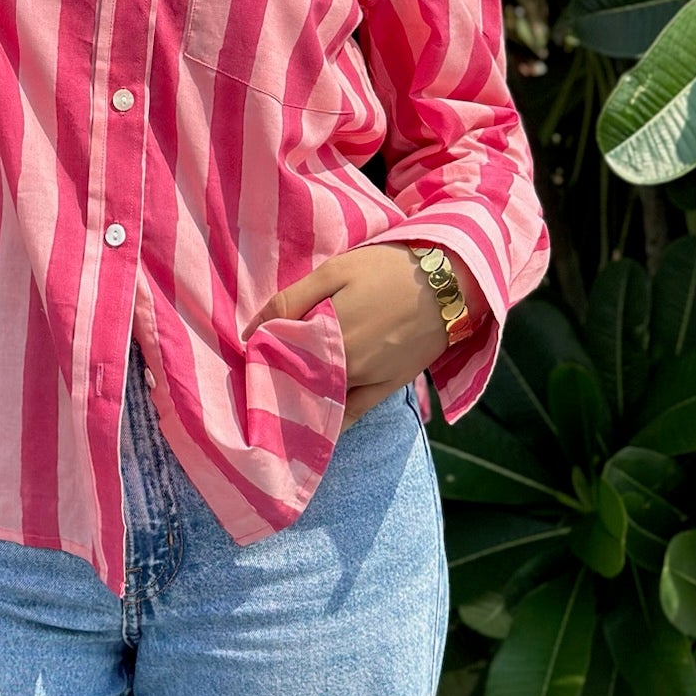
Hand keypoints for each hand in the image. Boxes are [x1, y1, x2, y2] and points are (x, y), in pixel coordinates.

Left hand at [244, 244, 455, 432]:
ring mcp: (367, 381)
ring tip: (277, 397)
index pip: (276, 355)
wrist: (450, 281)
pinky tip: (312, 427)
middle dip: (273, 379)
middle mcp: (344, 366)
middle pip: (295, 381)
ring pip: (321, 400)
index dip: (258, 353)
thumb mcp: (335, 271)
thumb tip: (250, 332)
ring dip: (298, 400)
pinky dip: (330, 422)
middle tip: (256, 374)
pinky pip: (352, 415)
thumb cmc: (387, 269)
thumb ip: (291, 300)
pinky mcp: (388, 387)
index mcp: (325, 334)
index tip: (245, 351)